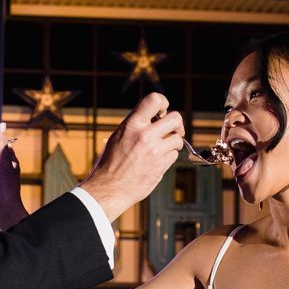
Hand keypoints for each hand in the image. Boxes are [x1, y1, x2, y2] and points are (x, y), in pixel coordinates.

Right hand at [81, 92, 183, 220]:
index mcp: (131, 124)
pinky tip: (157, 161)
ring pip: (178, 139)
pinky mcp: (161, 165)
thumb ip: (136, 125)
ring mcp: (155, 151)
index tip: (162, 112)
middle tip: (172, 131)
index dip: (163, 103)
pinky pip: (174, 155)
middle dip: (176, 125)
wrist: (110, 187)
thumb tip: (155, 117)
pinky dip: (169, 157)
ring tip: (162, 148)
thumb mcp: (118, 136)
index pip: (154, 100)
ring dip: (173, 143)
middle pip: (176, 118)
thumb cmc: (111, 163)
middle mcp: (144, 135)